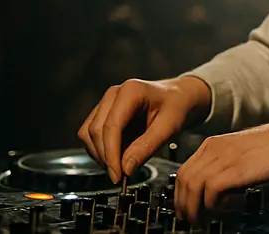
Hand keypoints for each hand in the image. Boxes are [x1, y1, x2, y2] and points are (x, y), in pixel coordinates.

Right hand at [77, 76, 210, 182]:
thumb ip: (147, 147)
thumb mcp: (170, 127)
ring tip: (121, 166)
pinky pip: (91, 135)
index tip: (118, 175)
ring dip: (100, 155)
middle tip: (121, 176)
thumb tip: (126, 169)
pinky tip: (118, 157)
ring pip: (88, 134)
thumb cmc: (177, 107)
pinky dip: (101, 150)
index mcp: (131, 91)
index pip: (111, 126)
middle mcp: (113, 94)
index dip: (111, 154)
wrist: (180, 97)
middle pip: (95, 131)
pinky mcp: (103, 113)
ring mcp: (106, 103)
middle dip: (106, 157)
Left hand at [174, 120, 268, 223]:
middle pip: (183, 179)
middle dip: (183, 203)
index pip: (185, 170)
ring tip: (201, 222)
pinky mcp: (232, 171)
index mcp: (214, 144)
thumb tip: (219, 188)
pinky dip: (211, 207)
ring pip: (192, 188)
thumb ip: (227, 164)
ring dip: (194, 209)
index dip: (182, 192)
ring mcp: (222, 159)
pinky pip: (210, 194)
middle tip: (189, 219)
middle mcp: (214, 149)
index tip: (185, 206)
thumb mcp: (242, 152)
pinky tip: (220, 213)